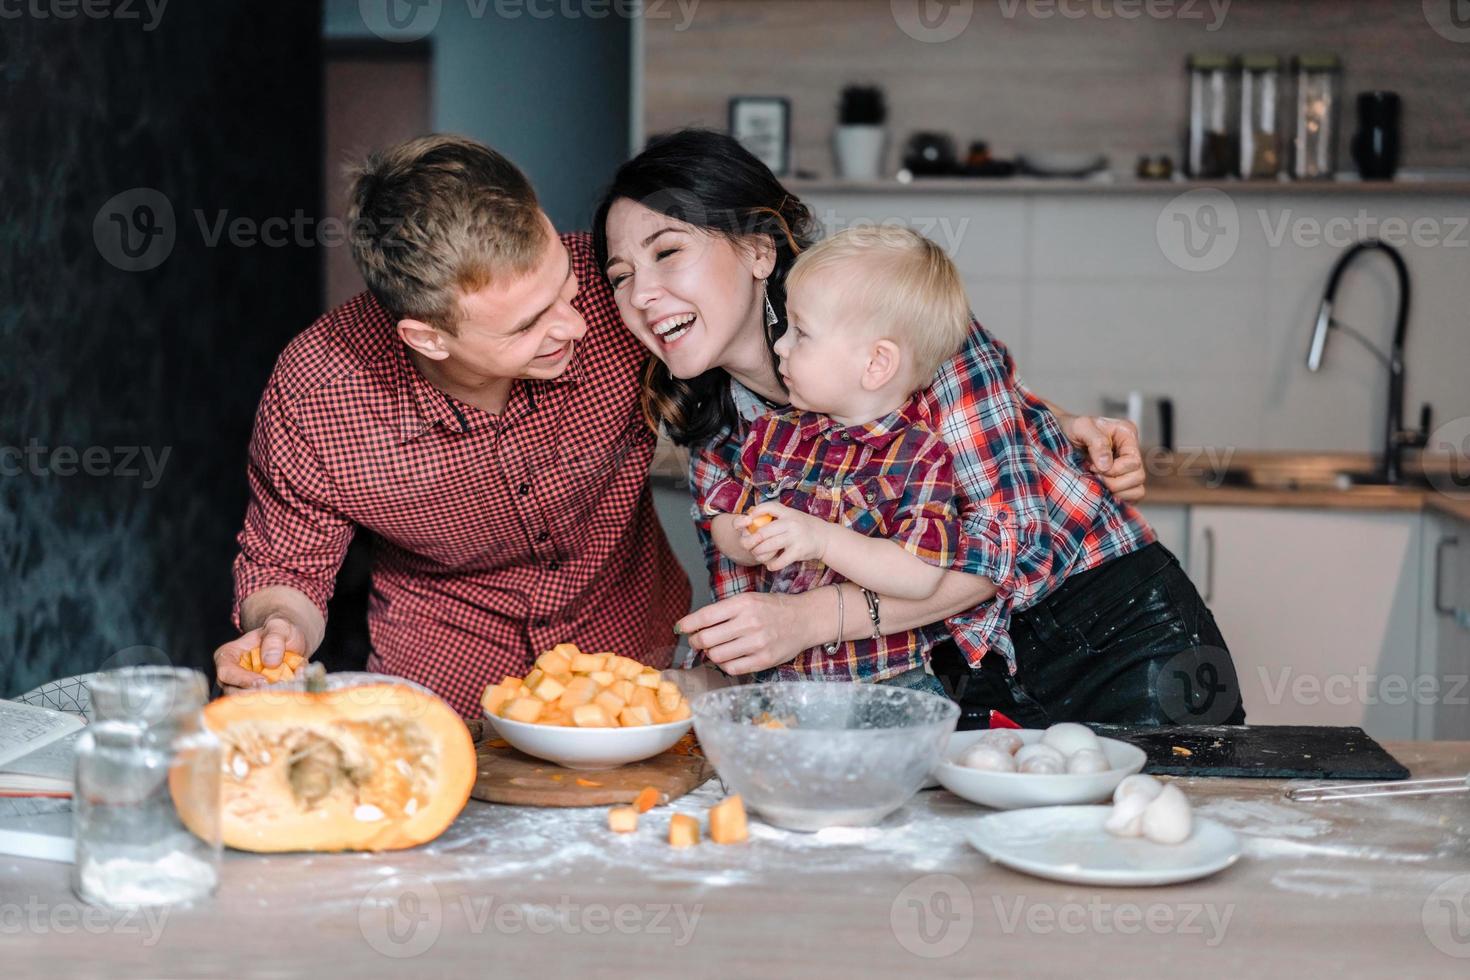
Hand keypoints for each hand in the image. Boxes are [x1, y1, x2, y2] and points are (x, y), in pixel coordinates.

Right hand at [212, 615, 306, 694]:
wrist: (292, 640)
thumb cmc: (280, 631)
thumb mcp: (279, 627)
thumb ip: (274, 639)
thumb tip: (270, 661)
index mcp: (228, 656)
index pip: (226, 673)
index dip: (242, 679)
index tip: (263, 681)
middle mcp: (232, 676)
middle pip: (234, 693)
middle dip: (255, 695)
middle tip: (277, 693)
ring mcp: (245, 688)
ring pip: (249, 702)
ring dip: (269, 700)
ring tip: (289, 691)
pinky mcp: (260, 696)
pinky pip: (266, 704)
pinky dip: (282, 699)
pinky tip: (297, 690)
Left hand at [675, 592, 813, 675]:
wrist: (804, 620)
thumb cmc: (773, 608)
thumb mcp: (749, 599)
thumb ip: (724, 611)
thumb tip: (693, 626)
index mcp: (743, 603)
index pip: (706, 616)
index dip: (688, 624)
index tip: (680, 628)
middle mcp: (750, 622)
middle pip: (707, 639)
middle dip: (696, 641)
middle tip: (697, 640)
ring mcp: (757, 643)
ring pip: (716, 655)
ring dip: (711, 653)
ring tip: (715, 648)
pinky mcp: (763, 660)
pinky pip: (731, 668)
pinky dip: (725, 664)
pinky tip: (729, 657)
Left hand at [741, 502, 828, 571]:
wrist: (825, 538)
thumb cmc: (804, 528)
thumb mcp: (792, 516)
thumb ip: (775, 517)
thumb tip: (750, 519)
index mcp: (787, 512)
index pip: (767, 507)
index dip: (754, 513)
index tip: (748, 521)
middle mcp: (790, 522)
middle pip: (762, 532)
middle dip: (751, 542)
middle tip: (749, 547)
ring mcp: (795, 536)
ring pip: (768, 547)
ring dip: (759, 554)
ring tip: (759, 556)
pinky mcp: (798, 550)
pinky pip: (779, 561)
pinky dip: (771, 565)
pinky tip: (771, 565)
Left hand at [1058, 413, 1146, 502]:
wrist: (1059, 437)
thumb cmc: (1071, 429)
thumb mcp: (1081, 427)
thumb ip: (1096, 442)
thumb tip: (1106, 465)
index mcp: (1127, 435)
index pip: (1133, 461)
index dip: (1114, 469)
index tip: (1092, 467)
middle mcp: (1131, 452)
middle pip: (1138, 477)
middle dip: (1114, 482)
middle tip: (1093, 475)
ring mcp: (1128, 469)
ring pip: (1137, 491)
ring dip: (1116, 492)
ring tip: (1096, 483)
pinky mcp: (1122, 484)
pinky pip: (1130, 499)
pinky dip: (1117, 499)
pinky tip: (1100, 491)